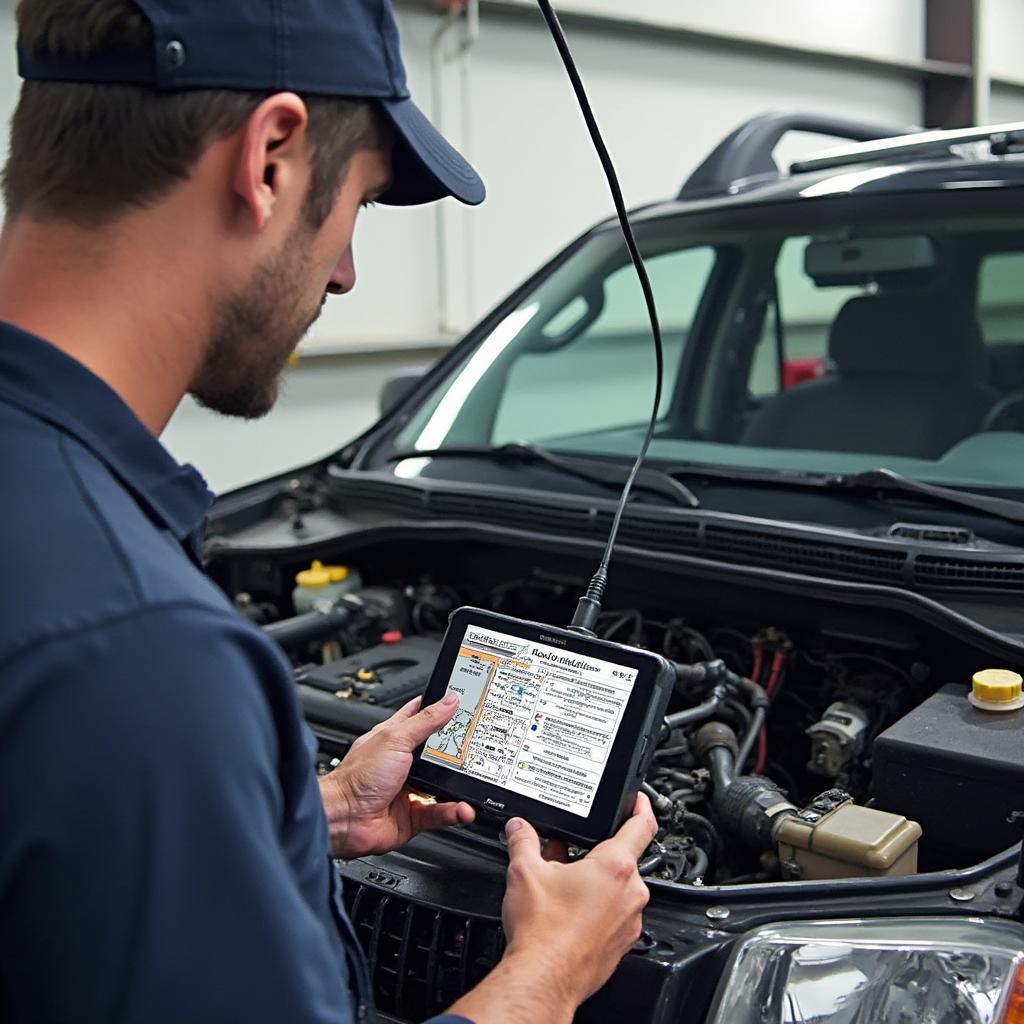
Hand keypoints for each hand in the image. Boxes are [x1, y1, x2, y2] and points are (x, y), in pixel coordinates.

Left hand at [318, 694, 474, 857]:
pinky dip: (454, 811)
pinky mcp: (414, 815)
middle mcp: (403, 762)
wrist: (344, 819)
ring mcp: (409, 789)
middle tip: (477, 748)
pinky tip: (462, 809)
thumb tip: (449, 700)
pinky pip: (441, 812)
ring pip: (443, 785)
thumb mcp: (395, 739)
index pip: (422, 716)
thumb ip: (426, 721)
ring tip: (474, 781)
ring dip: (459, 786)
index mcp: (395, 738)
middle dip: (458, 752)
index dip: (442, 709)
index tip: (464, 704)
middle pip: (439, 753)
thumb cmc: (357, 777)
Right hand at [500, 794, 656, 1010]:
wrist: (543, 980)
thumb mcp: (524, 871)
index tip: (637, 799)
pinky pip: (615, 913)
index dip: (641, 806)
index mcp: (616, 867)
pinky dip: (597, 906)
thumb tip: (518, 827)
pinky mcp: (622, 944)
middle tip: (569, 851)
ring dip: (595, 880)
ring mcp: (629, 921)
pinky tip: (569, 910)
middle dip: (595, 851)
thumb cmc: (542, 932)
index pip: (642, 825)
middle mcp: (631, 894)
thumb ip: (523, 840)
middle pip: (622, 858)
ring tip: (563, 883)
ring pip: (618, 888)